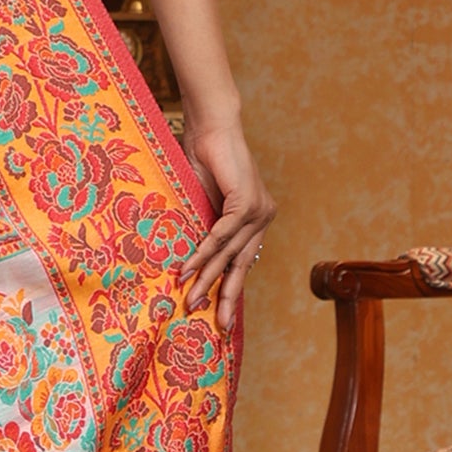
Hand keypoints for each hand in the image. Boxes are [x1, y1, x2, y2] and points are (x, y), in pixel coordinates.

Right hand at [177, 114, 274, 327]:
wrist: (211, 126)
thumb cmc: (203, 160)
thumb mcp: (203, 202)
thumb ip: (204, 227)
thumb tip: (189, 260)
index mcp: (256, 220)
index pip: (244, 262)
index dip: (231, 289)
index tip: (221, 314)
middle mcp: (263, 217)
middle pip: (242, 265)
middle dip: (227, 297)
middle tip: (219, 325)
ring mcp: (258, 210)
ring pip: (230, 254)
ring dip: (207, 278)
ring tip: (191, 300)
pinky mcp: (245, 201)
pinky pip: (221, 235)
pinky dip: (204, 253)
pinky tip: (188, 269)